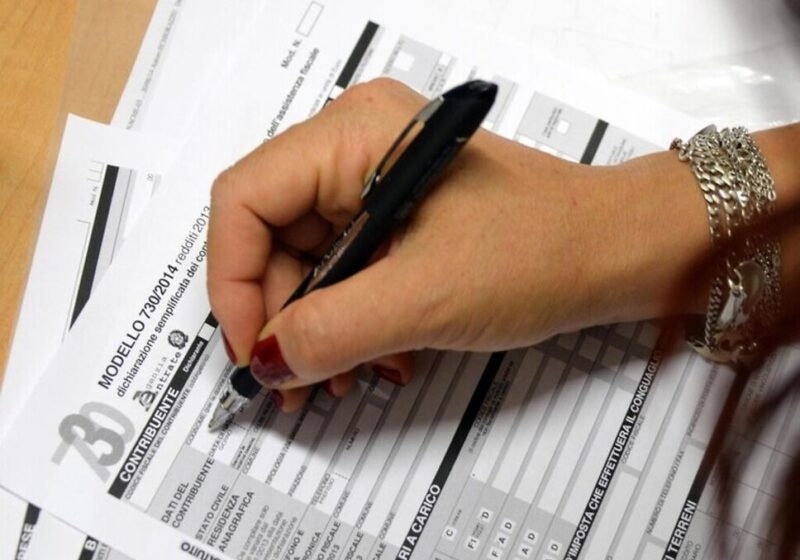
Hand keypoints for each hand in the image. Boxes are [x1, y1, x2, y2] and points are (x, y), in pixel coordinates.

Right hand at [207, 78, 712, 409]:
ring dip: (316, 327)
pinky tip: (372, 358)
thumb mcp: (422, 297)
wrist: (612, 253)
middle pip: (271, 235)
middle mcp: (352, 144)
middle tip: (294, 385)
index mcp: (352, 132)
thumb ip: (331, 331)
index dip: (232, 281)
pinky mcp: (394, 210)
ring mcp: (373, 177)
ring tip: (338, 382)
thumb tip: (264, 363)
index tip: (253, 352)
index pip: (244, 199)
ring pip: (306, 259)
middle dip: (281, 317)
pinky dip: (348, 317)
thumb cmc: (537, 252)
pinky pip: (344, 266)